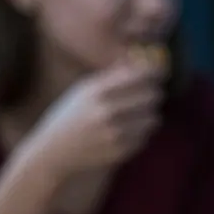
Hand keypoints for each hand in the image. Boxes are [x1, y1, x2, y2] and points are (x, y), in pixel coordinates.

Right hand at [24, 58, 164, 173]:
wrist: (52, 153)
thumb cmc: (71, 116)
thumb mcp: (84, 91)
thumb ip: (112, 76)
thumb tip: (142, 60)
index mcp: (96, 91)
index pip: (138, 75)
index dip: (155, 73)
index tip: (160, 73)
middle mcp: (105, 111)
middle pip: (152, 96)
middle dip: (154, 94)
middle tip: (151, 95)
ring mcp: (113, 133)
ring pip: (153, 118)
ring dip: (149, 116)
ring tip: (135, 116)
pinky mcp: (120, 151)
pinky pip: (145, 137)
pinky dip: (140, 134)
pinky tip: (125, 133)